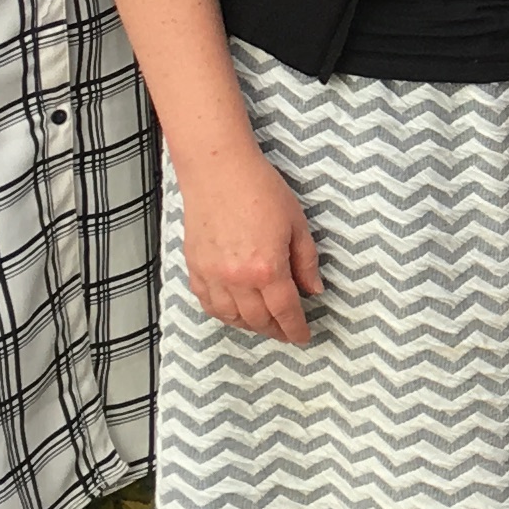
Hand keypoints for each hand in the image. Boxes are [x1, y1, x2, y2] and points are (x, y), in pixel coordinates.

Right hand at [180, 141, 321, 344]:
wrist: (219, 171)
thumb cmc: (260, 190)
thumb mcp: (297, 224)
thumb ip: (306, 262)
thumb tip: (313, 290)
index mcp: (267, 269)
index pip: (285, 312)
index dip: (295, 329)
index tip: (302, 337)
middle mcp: (237, 279)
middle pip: (258, 320)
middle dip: (275, 330)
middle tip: (286, 332)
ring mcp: (212, 275)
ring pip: (231, 317)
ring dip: (249, 326)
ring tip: (263, 324)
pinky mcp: (195, 268)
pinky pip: (208, 303)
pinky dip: (223, 314)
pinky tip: (234, 312)